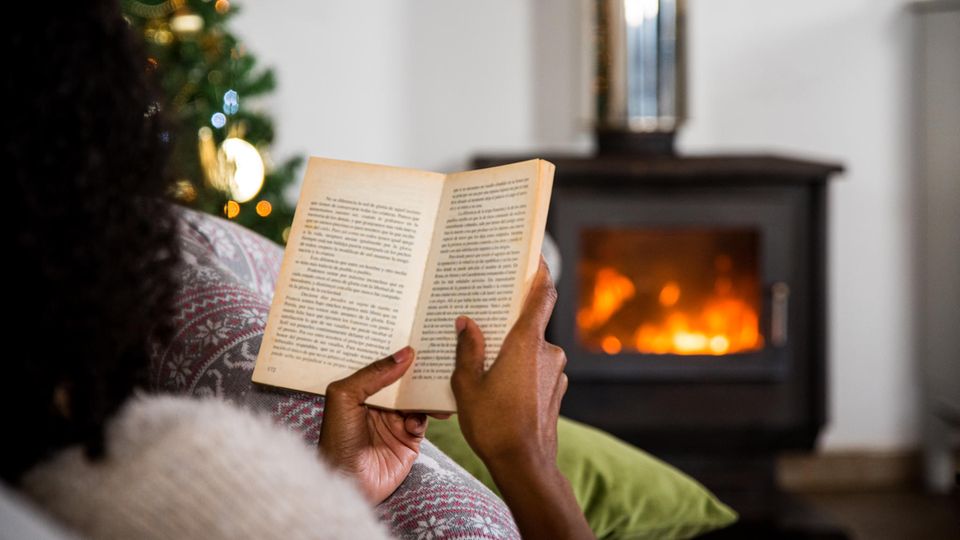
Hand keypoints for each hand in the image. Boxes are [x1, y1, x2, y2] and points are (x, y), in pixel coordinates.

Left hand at [318, 347, 427, 503]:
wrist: (349, 483)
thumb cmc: (337, 440)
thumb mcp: (346, 398)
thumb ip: (373, 374)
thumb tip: (404, 354)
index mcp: (361, 390)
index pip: (383, 365)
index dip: (397, 352)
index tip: (416, 334)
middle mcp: (380, 403)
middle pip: (404, 380)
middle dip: (418, 370)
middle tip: (435, 354)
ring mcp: (395, 421)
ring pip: (417, 398)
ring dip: (426, 393)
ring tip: (436, 385)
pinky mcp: (409, 438)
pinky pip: (423, 419)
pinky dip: (423, 417)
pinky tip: (412, 424)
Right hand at [451, 256, 566, 468]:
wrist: (526, 465)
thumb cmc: (494, 425)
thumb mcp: (467, 385)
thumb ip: (467, 349)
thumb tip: (466, 323)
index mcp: (525, 343)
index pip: (542, 295)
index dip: (539, 273)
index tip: (533, 257)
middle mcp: (546, 353)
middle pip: (530, 324)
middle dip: (508, 321)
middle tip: (483, 318)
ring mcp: (555, 373)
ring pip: (532, 350)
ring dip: (512, 351)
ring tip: (483, 361)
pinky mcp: (556, 391)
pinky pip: (536, 369)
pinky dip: (520, 370)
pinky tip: (498, 385)